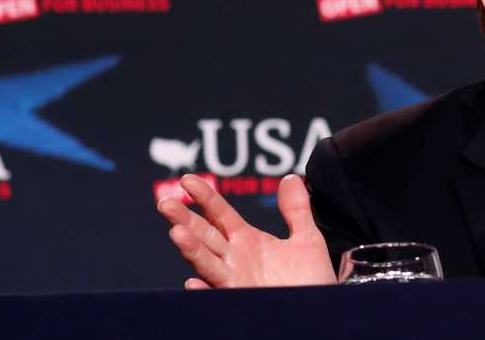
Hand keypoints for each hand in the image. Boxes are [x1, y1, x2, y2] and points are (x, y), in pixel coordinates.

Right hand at [157, 173, 335, 288]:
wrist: (319, 308)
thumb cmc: (309, 279)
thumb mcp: (306, 239)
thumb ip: (296, 210)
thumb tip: (290, 177)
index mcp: (246, 241)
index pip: (220, 214)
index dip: (205, 197)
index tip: (187, 180)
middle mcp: (235, 259)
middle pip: (205, 235)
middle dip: (185, 219)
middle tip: (166, 204)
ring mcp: (235, 280)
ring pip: (207, 262)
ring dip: (191, 249)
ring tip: (176, 233)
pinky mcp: (241, 299)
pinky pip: (218, 295)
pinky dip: (204, 291)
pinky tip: (192, 282)